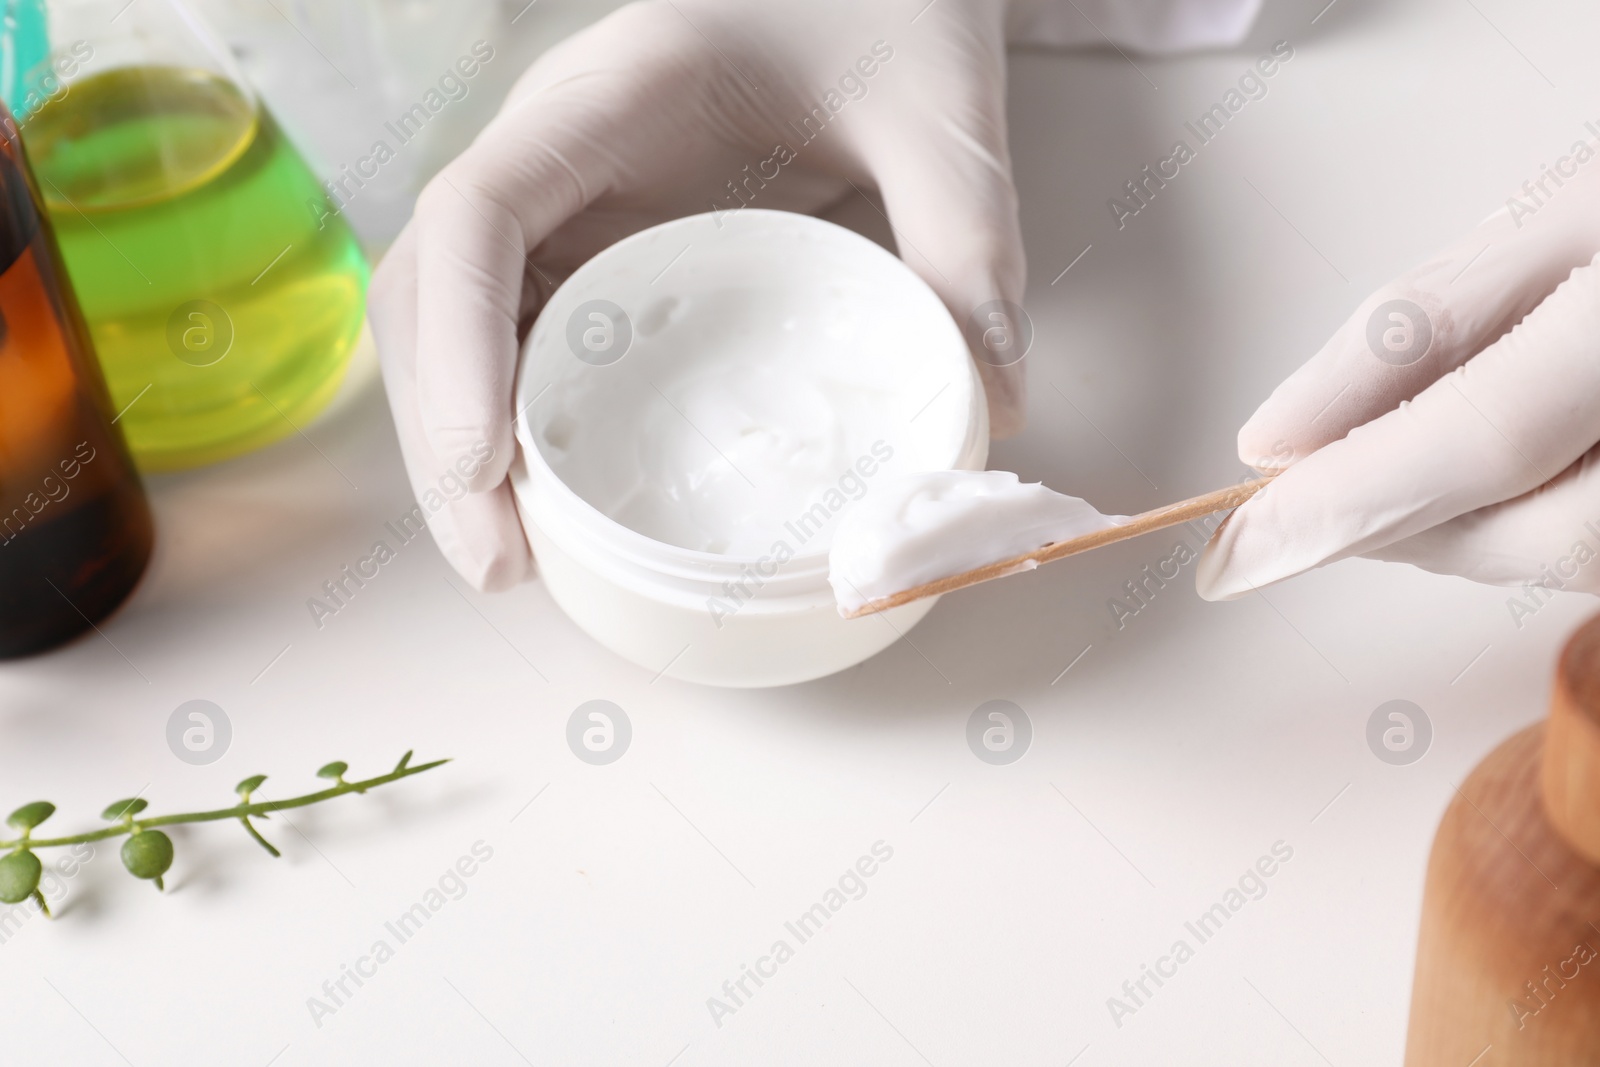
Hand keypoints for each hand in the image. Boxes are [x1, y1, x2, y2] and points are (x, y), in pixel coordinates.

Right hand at [369, 0, 1025, 589]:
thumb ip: (967, 237)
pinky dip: (518, 424)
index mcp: (609, 98)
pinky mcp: (597, 242)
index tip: (485, 466)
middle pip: (434, 291)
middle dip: (442, 431)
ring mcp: (567, 199)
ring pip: (459, 322)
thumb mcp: (936, 106)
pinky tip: (556, 506)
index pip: (477, 214)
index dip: (459, 344)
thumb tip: (988, 404)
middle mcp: (556, 153)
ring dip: (462, 445)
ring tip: (516, 564)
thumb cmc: (880, 3)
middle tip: (505, 568)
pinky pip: (524, 334)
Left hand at [1197, 145, 1599, 599]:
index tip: (1237, 550)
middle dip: (1402, 531)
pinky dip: (1533, 532)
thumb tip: (1280, 436)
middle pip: (1543, 531)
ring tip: (1391, 485)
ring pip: (1579, 560)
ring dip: (1467, 540)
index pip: (1485, 434)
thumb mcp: (1559, 219)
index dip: (1352, 500)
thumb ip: (1418, 329)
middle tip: (1305, 511)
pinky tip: (1497, 489)